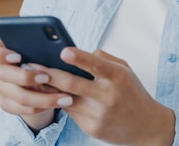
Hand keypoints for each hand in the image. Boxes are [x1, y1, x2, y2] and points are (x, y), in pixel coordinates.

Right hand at [0, 40, 73, 131]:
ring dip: (44, 97)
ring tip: (65, 96)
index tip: (17, 56)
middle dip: (27, 77)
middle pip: (3, 74)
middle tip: (47, 77)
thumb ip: (45, 47)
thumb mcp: (45, 49)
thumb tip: (61, 49)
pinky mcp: (8, 104)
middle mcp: (0, 69)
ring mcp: (2, 88)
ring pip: (18, 95)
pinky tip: (59, 103)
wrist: (45, 81)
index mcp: (4, 50)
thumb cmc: (45, 58)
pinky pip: (23, 109)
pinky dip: (43, 107)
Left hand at [35, 47, 174, 145]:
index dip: (79, 57)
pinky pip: (70, 112)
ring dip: (48, 89)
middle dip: (49, 74)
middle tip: (31, 65)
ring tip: (33, 79)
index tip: (63, 51)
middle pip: (72, 84)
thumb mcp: (125, 70)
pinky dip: (60, 102)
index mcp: (117, 77)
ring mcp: (98, 114)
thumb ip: (103, 59)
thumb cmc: (133, 93)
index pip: (96, 64)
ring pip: (66, 99)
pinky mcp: (91, 128)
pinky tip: (48, 95)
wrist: (147, 127)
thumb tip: (78, 53)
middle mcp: (107, 95)